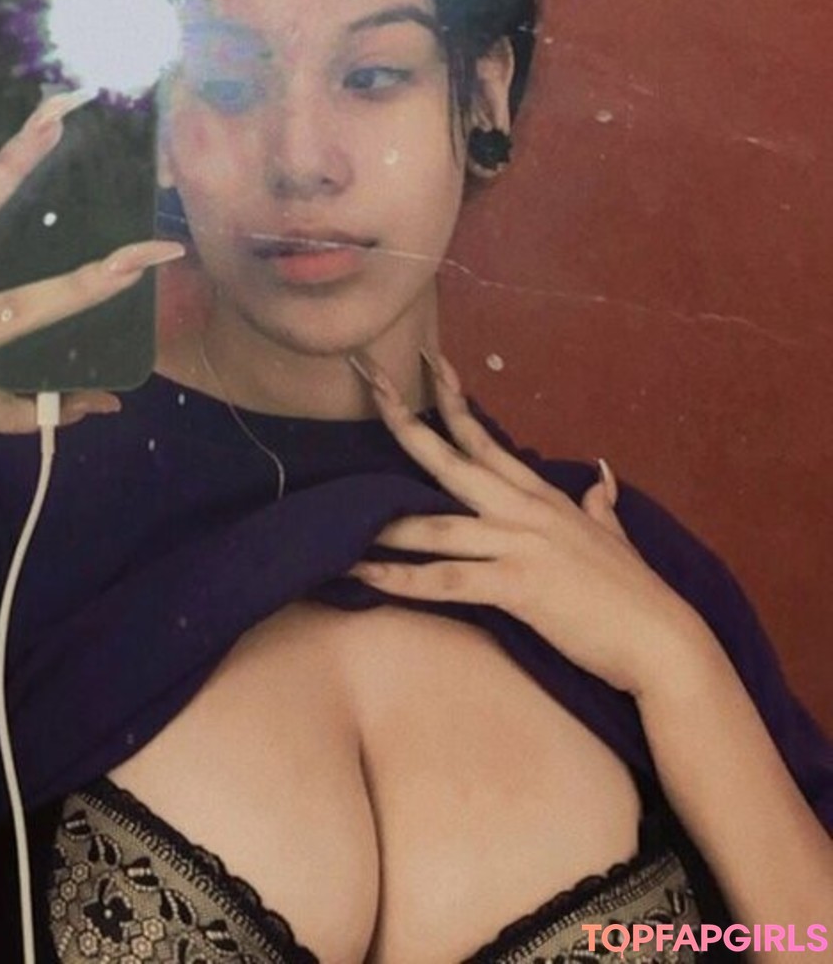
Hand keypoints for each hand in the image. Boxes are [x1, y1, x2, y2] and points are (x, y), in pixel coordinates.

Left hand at [347, 352, 714, 699]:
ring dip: (385, 521)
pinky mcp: (517, 587)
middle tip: (368, 381)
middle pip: (451, 459)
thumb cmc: (636, 594)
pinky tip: (364, 575)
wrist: (662, 639)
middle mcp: (524, 511)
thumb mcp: (614, 536)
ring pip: (437, 525)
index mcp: (543, 497)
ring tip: (339, 512)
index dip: (453, 400)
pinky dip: (402, 578)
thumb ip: (599, 506)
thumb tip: (599, 478)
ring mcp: (519, 546)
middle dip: (405, 421)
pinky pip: (448, 581)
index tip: (427, 362)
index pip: (486, 439)